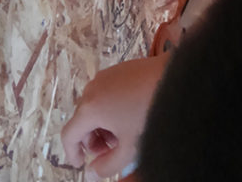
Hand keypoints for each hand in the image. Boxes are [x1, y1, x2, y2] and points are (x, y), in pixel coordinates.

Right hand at [61, 55, 167, 180]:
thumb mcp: (128, 148)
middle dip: (92, 139)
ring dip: (101, 124)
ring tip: (122, 134)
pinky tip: (128, 115)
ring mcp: (104, 76)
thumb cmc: (149, 112)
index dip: (72, 153)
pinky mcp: (117, 69)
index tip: (81, 163)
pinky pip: (104, 92)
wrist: (173, 80)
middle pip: (81, 120)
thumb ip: (106, 166)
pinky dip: (108, 108)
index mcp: (89, 108)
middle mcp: (92, 88)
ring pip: (93, 106)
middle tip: (109, 150)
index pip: (69, 135)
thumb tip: (91, 173)